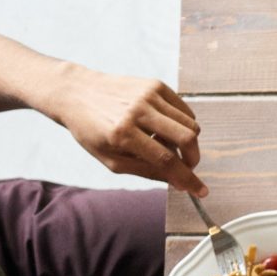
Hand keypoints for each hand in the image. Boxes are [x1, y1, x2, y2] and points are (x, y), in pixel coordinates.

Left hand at [46, 65, 204, 193]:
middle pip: (186, 138)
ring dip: (187, 141)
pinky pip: (184, 109)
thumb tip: (178, 182)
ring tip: (168, 143)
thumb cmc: (91, 129)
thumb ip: (146, 171)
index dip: (187, 178)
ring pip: (190, 123)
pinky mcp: (155, 85)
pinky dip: (183, 123)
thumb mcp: (110, 159)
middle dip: (193, 158)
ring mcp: (148, 95)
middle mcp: (137, 112)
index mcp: (122, 134)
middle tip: (187, 165)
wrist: (75, 92)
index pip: (166, 160)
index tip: (201, 190)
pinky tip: (166, 127)